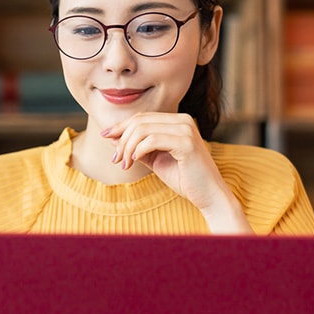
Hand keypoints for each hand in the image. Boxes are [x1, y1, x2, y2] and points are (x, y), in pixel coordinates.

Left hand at [102, 112, 251, 232]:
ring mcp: (186, 130)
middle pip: (139, 121)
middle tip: (116, 159)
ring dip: (128, 147)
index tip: (106, 137)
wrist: (208, 195)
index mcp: (177, 121)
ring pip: (143, 130)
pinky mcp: (187, 143)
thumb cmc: (183, 178)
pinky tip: (135, 161)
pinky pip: (152, 140)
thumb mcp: (155, 159)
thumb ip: (136, 147)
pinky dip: (138, 150)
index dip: (121, 126)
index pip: (142, 117)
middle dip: (122, 139)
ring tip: (125, 164)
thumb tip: (112, 137)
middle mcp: (183, 121)